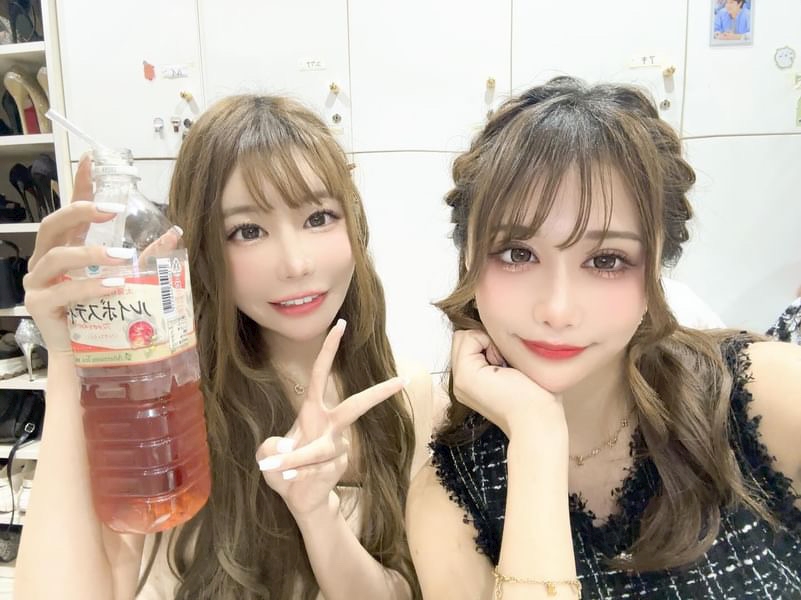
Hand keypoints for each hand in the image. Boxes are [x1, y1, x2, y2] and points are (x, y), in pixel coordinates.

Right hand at [24, 157, 182, 353]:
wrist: (86, 357)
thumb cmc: (104, 315)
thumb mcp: (126, 279)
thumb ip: (145, 256)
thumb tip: (175, 233)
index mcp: (66, 248)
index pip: (71, 210)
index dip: (79, 185)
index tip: (91, 160)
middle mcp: (46, 261)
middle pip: (53, 225)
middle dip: (80, 211)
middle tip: (111, 210)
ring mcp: (38, 283)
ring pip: (58, 257)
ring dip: (92, 254)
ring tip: (123, 258)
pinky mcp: (39, 306)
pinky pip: (64, 291)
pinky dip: (91, 287)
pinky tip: (114, 286)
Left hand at [256, 320, 404, 518]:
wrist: (297, 497)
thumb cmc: (283, 469)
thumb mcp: (266, 456)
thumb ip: (270, 450)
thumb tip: (286, 450)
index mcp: (312, 410)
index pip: (320, 374)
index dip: (329, 350)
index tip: (341, 325)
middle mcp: (329, 425)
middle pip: (356, 406)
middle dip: (377, 393)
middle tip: (401, 381)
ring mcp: (338, 446)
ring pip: (318, 450)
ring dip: (295, 461)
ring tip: (278, 469)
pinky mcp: (338, 467)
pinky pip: (316, 469)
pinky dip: (298, 476)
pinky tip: (291, 481)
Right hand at [450, 329, 563, 437]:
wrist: (538, 421)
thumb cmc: (536, 399)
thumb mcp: (514, 368)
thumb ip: (498, 352)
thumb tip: (497, 330)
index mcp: (471, 382)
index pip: (468, 343)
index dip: (489, 342)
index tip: (509, 364)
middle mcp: (460, 382)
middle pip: (463, 338)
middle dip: (486, 340)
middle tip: (506, 364)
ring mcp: (459, 380)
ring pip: (464, 336)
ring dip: (488, 342)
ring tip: (505, 366)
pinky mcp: (464, 376)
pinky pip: (468, 338)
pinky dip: (488, 342)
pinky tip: (502, 365)